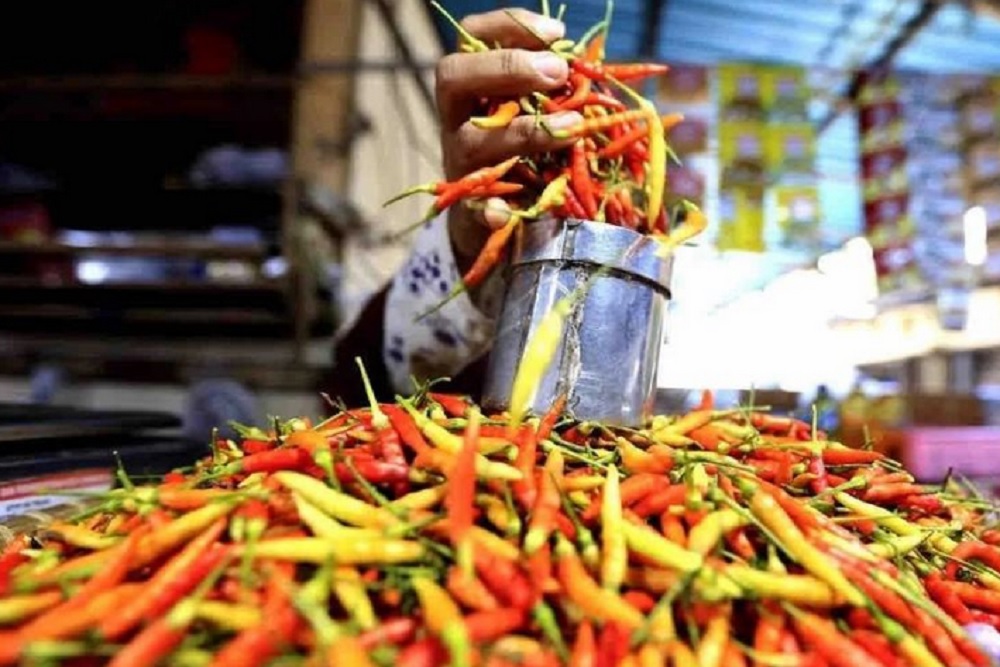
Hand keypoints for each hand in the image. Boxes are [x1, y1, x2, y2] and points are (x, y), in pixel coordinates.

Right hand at [435, 8, 582, 273]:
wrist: (487, 215)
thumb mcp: (528, 109)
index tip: (557, 33)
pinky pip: (476, 208)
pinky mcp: (469, 207)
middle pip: (454, 76)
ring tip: (573, 126)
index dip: (509, 26)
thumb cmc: (518, 148)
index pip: (472, 36)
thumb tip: (582, 65)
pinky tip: (508, 212)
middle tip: (558, 72)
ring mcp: (459, 162)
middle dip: (508, 67)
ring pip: (474, 140)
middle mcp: (455, 117)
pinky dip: (492, 210)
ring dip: (525, 132)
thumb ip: (547, 85)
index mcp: (470, 84)